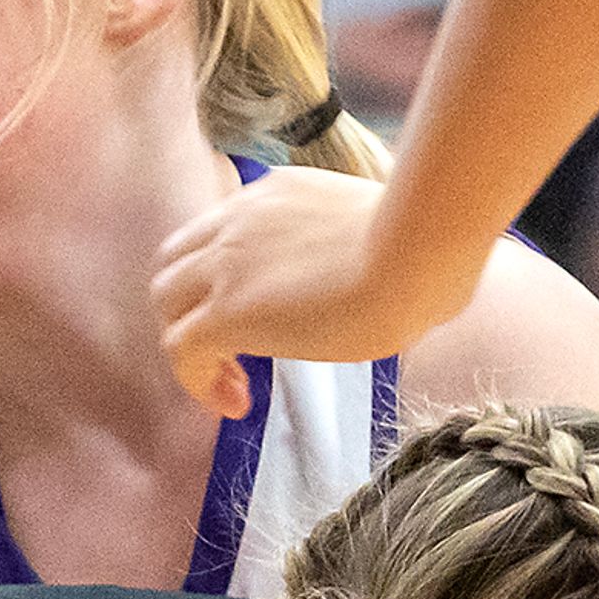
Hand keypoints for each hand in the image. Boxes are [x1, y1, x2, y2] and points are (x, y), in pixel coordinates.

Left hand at [151, 166, 478, 417]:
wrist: (417, 255)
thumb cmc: (432, 249)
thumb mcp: (392, 235)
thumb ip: (377, 251)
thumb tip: (421, 288)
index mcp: (278, 195)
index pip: (223, 229)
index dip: (224, 276)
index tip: (263, 314)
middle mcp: (241, 219)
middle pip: (177, 260)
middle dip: (190, 306)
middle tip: (232, 351)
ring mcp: (226, 263)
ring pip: (167, 302)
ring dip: (189, 344)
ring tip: (232, 383)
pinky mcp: (224, 311)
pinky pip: (180, 349)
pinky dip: (197, 381)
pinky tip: (235, 404)